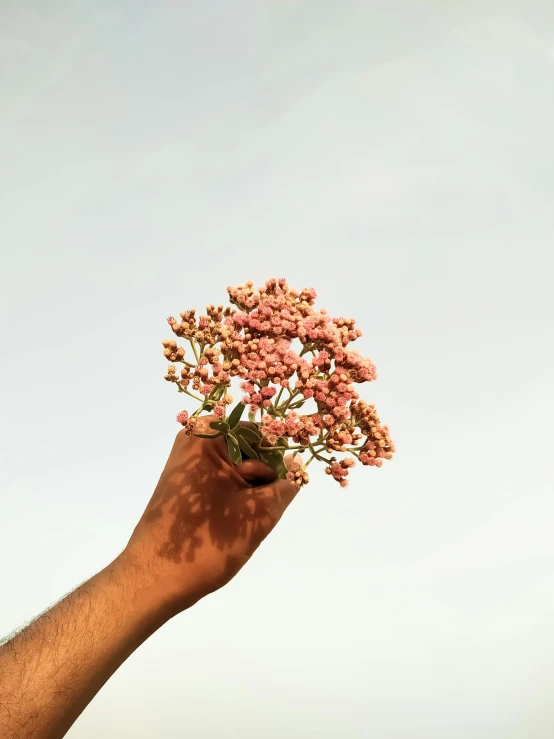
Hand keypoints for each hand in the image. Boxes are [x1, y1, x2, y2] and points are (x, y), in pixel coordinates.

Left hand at [123, 420, 298, 613]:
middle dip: (263, 477)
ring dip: (249, 489)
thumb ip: (285, 486)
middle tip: (259, 508)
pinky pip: (221, 479)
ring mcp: (186, 462)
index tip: (286, 485)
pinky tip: (232, 520)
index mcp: (209, 436)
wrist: (156, 579)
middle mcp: (194, 440)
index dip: (279, 458)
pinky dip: (234, 495)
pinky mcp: (183, 483)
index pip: (261, 433)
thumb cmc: (208, 541)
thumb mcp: (258, 513)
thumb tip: (298, 470)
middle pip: (248, 448)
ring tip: (243, 519)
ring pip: (237, 467)